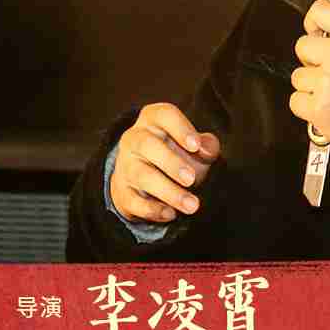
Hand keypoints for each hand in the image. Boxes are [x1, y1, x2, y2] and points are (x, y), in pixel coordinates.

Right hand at [110, 103, 220, 222]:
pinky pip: (133, 200)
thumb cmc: (177, 154)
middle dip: (171, 163)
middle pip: (147, 145)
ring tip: (192, 205)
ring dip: (168, 192)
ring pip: (142, 175)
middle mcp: (134, 138)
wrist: (145, 179)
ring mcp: (125, 165)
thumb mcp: (194, 146)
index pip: (164, 115)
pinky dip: (152, 209)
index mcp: (153, 120)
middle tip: (192, 179)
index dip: (180, 128)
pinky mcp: (121, 191)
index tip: (195, 145)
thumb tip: (206, 149)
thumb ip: (207, 145)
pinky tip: (171, 214)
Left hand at [289, 0, 329, 147]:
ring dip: (310, 85)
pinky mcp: (317, 108)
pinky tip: (327, 108)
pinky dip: (308, 107)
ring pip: (297, 76)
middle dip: (312, 59)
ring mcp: (326, 81)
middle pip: (302, 45)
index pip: (320, 10)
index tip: (315, 31)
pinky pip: (296, 100)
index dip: (314, 22)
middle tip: (329, 71)